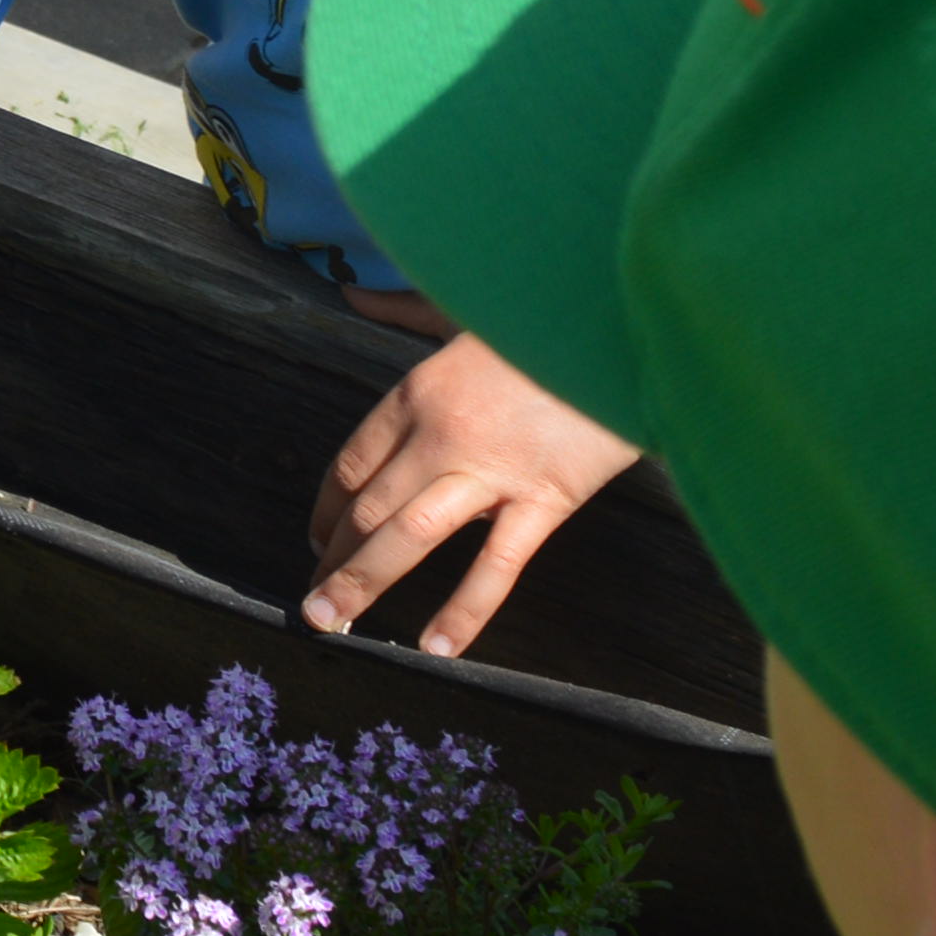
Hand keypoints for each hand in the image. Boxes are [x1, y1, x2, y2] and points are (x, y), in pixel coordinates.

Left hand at [302, 329, 639, 659]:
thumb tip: (351, 289)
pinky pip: (496, 565)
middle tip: (313, 603)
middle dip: (333, 559)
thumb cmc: (544, 315)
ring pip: (408, 537)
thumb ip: (402, 306)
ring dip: (363, 582)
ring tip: (333, 624)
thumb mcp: (462, 306)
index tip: (316, 539)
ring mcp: (490, 470)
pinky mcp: (544, 499)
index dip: (326, 508)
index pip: (351, 464)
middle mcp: (439, 434)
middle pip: (367, 508)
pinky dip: (464, 609)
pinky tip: (436, 647)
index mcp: (416, 392)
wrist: (622, 324)